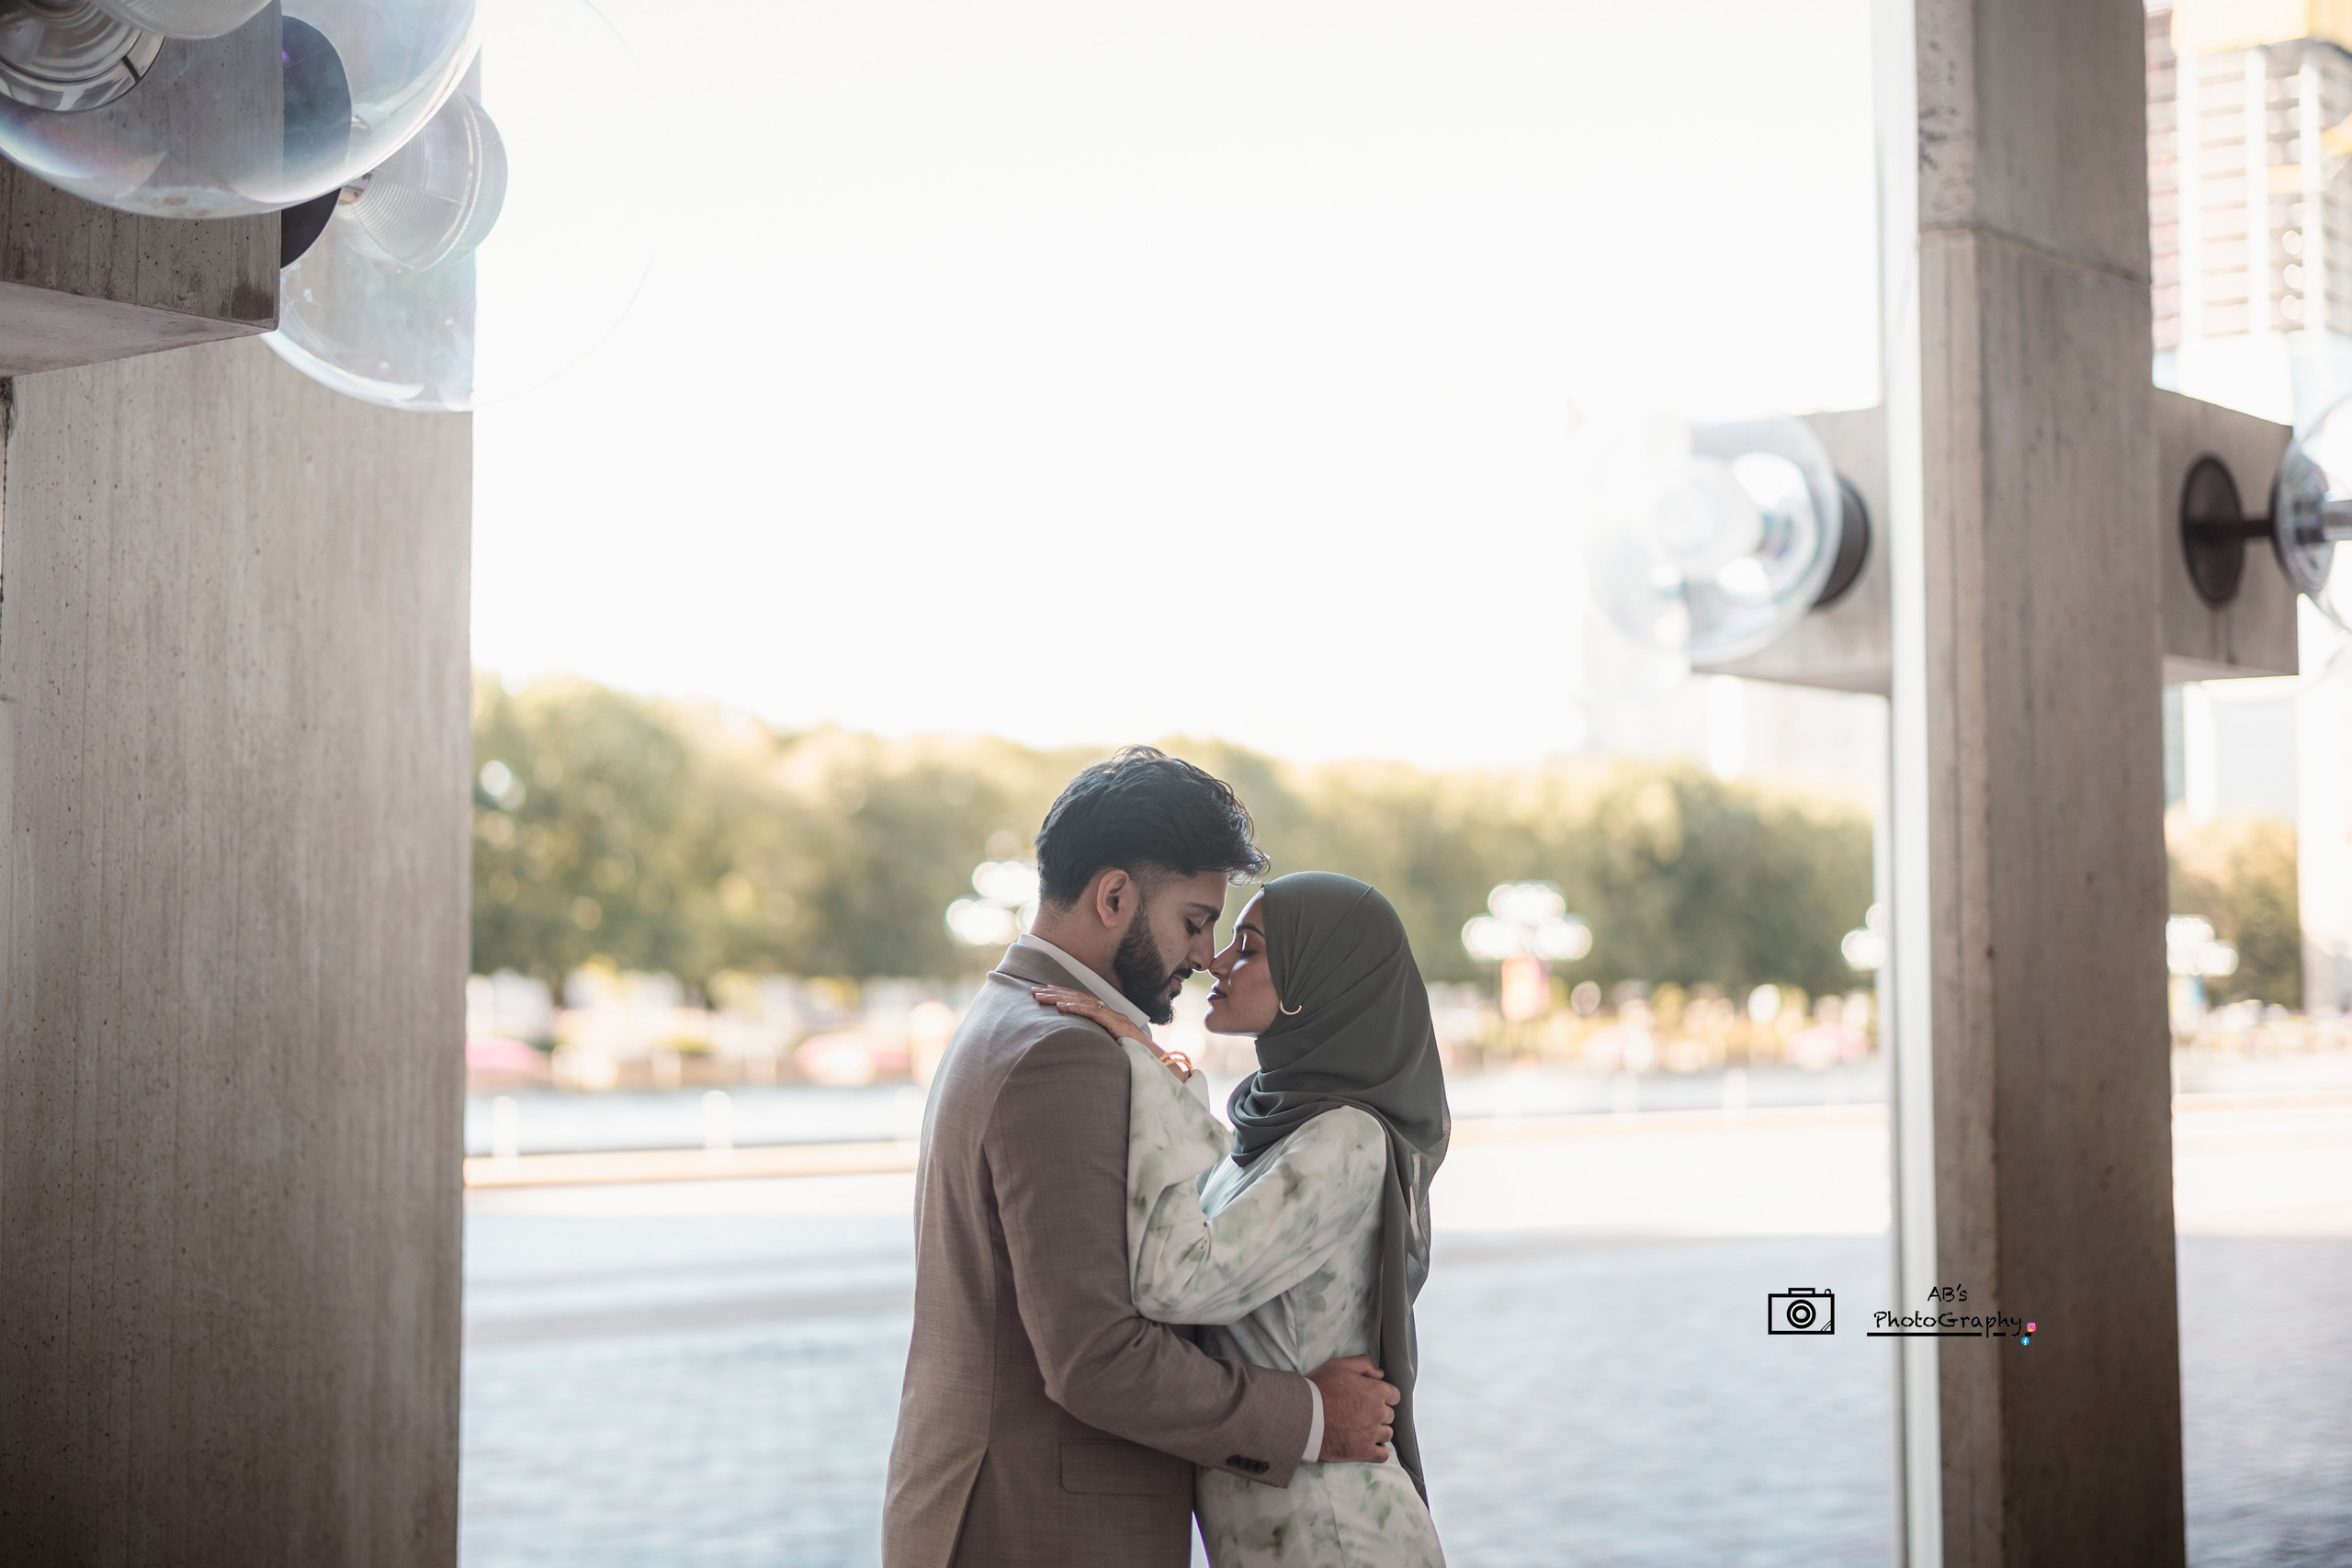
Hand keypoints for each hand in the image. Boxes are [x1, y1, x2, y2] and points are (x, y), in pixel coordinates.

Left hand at [1030, 986, 1193, 1079]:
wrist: (1160, 1064)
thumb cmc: (1139, 1060)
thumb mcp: (1114, 1050)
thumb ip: (1101, 1045)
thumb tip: (1082, 1051)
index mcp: (1109, 1017)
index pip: (1082, 1002)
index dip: (1063, 996)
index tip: (1044, 994)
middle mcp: (1111, 1013)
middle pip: (1078, 998)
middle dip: (1055, 993)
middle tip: (1033, 992)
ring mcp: (1114, 1016)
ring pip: (1082, 1002)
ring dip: (1059, 998)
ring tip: (1040, 997)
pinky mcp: (1117, 1024)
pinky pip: (1093, 1013)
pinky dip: (1075, 1008)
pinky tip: (1060, 1007)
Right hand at [1308, 1355, 1398, 1462]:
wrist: (1304, 1416)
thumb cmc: (1320, 1388)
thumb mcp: (1339, 1365)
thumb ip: (1363, 1364)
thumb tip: (1380, 1374)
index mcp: (1376, 1391)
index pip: (1394, 1396)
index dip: (1383, 1396)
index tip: (1372, 1399)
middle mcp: (1378, 1412)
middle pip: (1389, 1415)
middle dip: (1378, 1414)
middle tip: (1361, 1414)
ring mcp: (1372, 1433)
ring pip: (1387, 1434)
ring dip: (1378, 1432)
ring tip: (1361, 1430)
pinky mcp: (1364, 1452)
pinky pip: (1382, 1455)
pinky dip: (1378, 1451)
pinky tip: (1367, 1445)